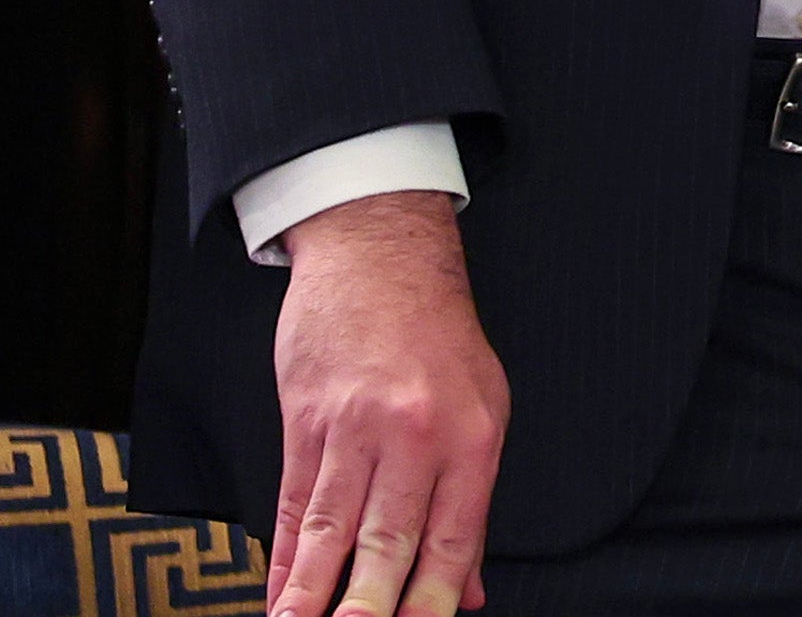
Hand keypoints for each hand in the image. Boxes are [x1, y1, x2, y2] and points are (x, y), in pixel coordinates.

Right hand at [266, 194, 506, 616]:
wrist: (381, 259)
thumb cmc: (439, 338)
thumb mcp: (484, 410)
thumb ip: (471, 507)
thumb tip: (467, 592)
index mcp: (470, 437)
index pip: (451, 537)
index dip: (432, 599)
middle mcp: (414, 436)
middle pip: (386, 541)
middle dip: (367, 606)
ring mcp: (354, 429)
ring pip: (330, 528)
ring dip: (309, 593)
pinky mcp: (304, 422)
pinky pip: (294, 502)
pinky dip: (284, 555)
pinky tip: (277, 592)